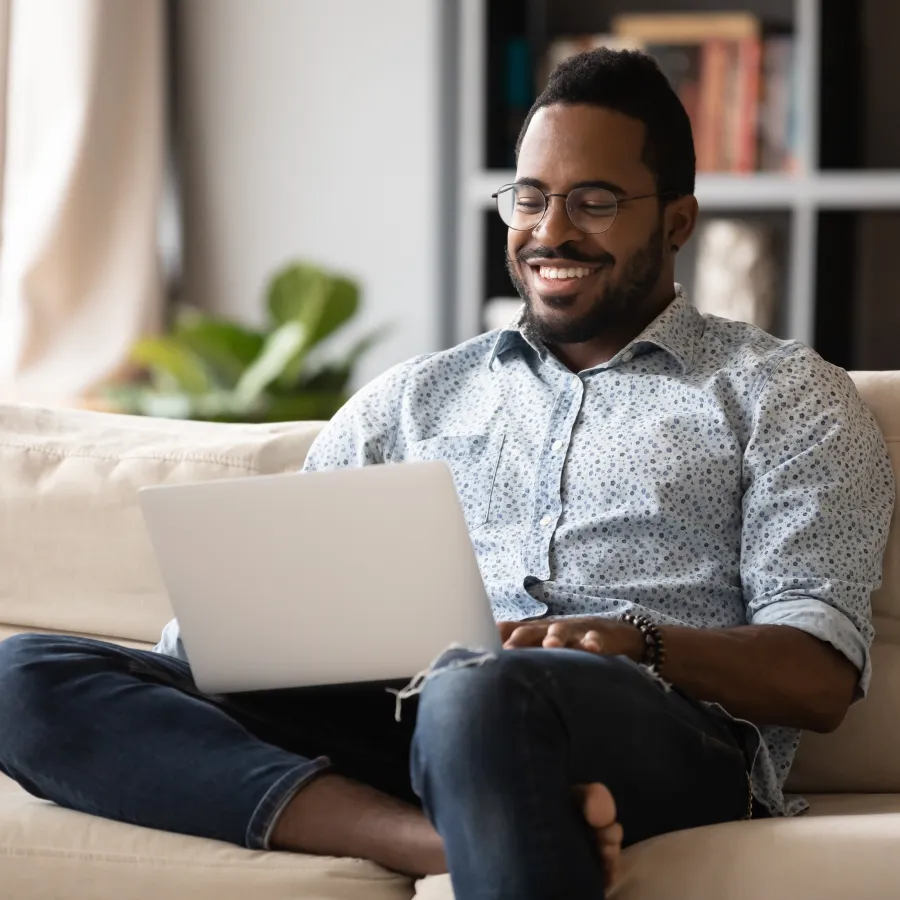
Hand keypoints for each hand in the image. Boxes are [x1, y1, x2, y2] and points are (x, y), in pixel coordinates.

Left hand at [497, 616, 643, 660]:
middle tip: (508, 649)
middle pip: (530, 631)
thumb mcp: (540, 644)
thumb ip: (515, 650)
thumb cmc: (566, 641)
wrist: (609, 630)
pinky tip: (592, 649)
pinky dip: (592, 643)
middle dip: (519, 640)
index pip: (508, 631)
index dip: (495, 639)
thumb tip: (483, 663)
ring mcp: (571, 631)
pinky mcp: (595, 636)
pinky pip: (594, 639)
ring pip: (560, 631)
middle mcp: (548, 630)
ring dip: (555, 637)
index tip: (482, 649)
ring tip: (551, 645)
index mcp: (532, 633)